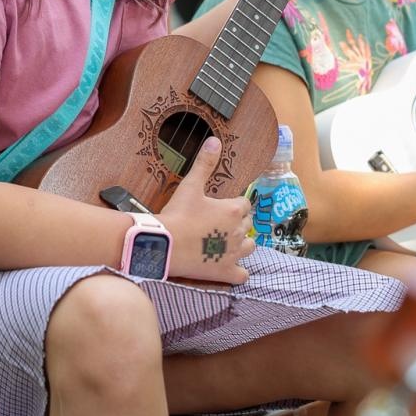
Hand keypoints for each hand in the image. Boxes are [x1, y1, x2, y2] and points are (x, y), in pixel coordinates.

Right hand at [159, 137, 253, 283]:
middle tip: (218, 223)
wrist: (164, 244)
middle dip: (238, 223)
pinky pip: (242, 275)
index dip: (234, 204)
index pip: (245, 204)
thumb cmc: (177, 214)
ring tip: (227, 242)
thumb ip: (205, 163)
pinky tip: (227, 266)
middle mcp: (238, 232)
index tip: (222, 206)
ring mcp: (233, 254)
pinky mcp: (225, 272)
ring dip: (242, 244)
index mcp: (233, 210)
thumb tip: (215, 141)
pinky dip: (238, 271)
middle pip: (248, 224)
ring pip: (250, 247)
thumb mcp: (190, 186)